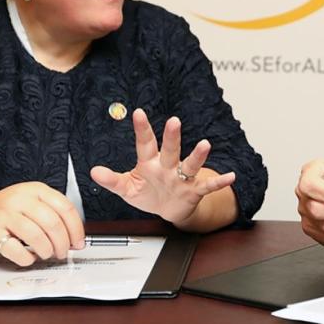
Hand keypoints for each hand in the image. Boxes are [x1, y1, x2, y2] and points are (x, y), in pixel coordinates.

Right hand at [0, 182, 84, 266]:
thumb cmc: (8, 210)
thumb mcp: (32, 202)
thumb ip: (53, 214)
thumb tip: (74, 237)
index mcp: (36, 190)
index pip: (65, 208)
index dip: (76, 228)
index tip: (78, 242)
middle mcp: (21, 199)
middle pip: (53, 223)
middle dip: (63, 243)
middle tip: (63, 252)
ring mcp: (5, 215)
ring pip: (37, 237)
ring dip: (47, 251)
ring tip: (46, 254)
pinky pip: (17, 250)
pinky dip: (27, 258)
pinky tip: (29, 257)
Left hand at [90, 108, 234, 227]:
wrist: (169, 210)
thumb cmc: (148, 194)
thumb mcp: (127, 188)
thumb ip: (112, 180)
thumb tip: (94, 171)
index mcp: (149, 163)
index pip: (145, 143)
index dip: (142, 129)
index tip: (138, 113)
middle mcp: (168, 166)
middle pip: (170, 149)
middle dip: (172, 136)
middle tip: (174, 121)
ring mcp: (182, 178)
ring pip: (190, 164)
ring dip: (198, 155)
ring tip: (205, 144)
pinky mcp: (194, 190)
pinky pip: (207, 186)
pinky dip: (219, 182)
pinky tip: (229, 176)